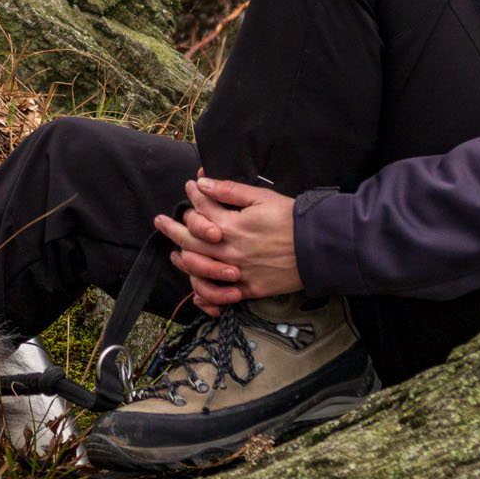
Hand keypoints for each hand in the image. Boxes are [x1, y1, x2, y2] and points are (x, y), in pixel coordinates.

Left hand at [153, 174, 302, 309]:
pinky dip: (204, 294)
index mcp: (230, 226)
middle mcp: (228, 250)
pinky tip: (195, 289)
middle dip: (172, 228)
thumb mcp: (262, 197)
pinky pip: (219, 295)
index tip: (190, 187)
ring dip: (182, 260)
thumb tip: (202, 183)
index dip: (193, 195)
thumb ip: (229, 191)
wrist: (320, 248)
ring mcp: (236, 272)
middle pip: (190, 240)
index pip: (201, 209)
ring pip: (198, 268)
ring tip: (173, 253)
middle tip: (160, 221)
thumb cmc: (293, 220)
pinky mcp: (248, 289)